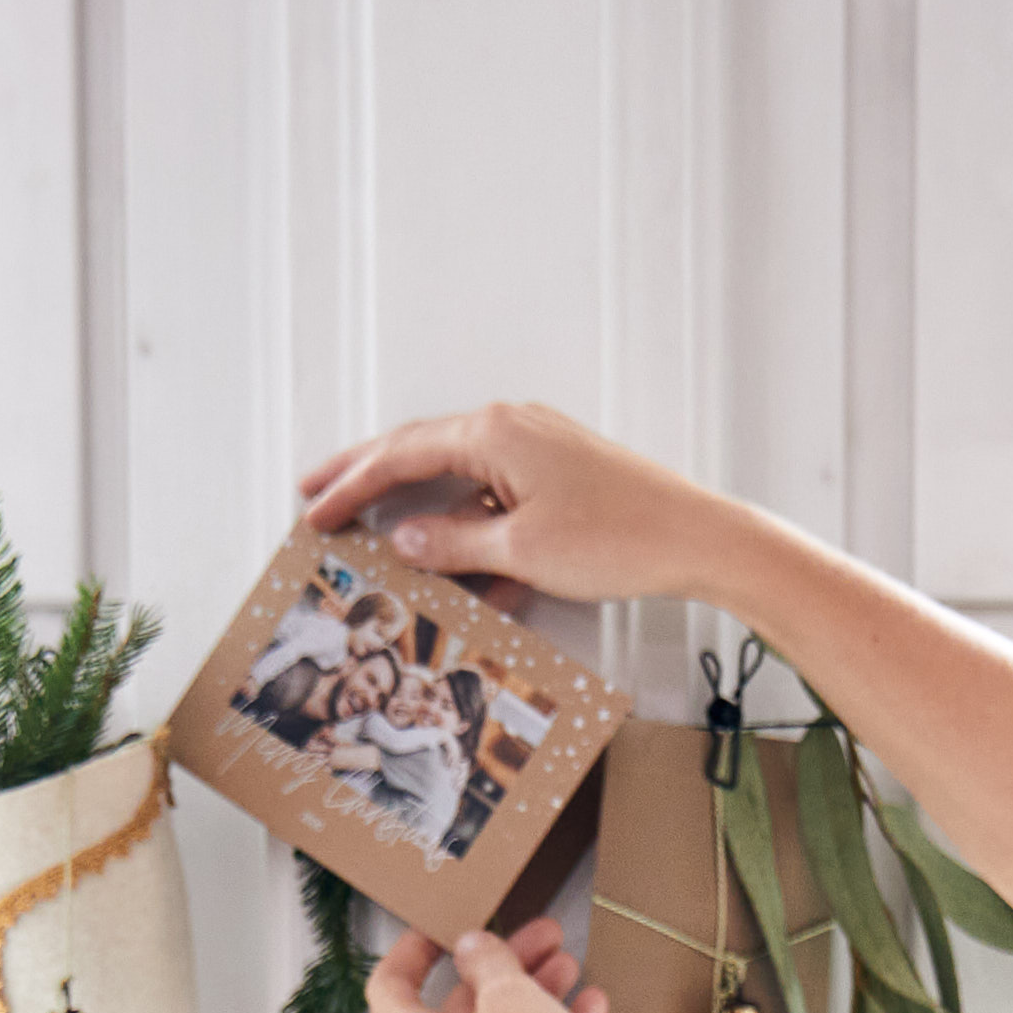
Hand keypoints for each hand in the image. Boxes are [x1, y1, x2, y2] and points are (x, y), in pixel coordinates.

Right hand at [293, 402, 748, 610]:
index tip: (314, 509)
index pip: (401, 453)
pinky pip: (499, 502)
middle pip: (421, 452)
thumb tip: (406, 539)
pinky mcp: (560, 477)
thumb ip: (454, 543)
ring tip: (380, 542)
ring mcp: (537, 449)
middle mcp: (511, 428)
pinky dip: (476, 535)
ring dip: (424, 517)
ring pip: (460, 481)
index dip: (352, 485)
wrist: (698, 538)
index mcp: (493, 432)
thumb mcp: (520, 550)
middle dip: (368, 478)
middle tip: (316, 494)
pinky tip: (469, 585)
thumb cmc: (618, 537)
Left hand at [367, 920, 631, 1012]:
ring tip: (569, 965)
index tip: (441, 928)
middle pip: (455, 1011)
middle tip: (539, 938)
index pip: (388, 989)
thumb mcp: (513, 998)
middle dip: (500, 967)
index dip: (413, 950)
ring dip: (531, 997)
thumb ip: (488, 962)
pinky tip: (589, 1008)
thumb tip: (472, 949)